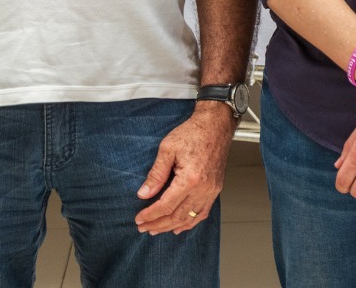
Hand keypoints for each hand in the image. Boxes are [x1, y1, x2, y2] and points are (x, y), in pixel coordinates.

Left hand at [135, 103, 234, 234]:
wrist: (215, 125)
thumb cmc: (193, 132)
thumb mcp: (167, 149)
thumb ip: (156, 174)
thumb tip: (144, 193)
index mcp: (190, 179)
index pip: (166, 205)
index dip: (150, 215)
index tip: (139, 219)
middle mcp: (203, 188)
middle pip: (177, 216)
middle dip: (158, 224)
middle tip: (144, 228)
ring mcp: (211, 190)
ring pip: (190, 218)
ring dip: (172, 226)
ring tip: (157, 229)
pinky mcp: (215, 189)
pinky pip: (203, 212)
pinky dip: (190, 222)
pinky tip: (180, 226)